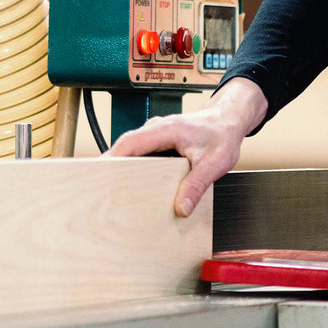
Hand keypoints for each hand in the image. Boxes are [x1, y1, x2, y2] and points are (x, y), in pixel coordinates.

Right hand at [104, 77, 267, 217]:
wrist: (228, 120)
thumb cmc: (221, 135)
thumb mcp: (214, 163)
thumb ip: (197, 185)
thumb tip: (182, 207)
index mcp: (166, 129)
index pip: (131, 142)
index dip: (113, 157)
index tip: (99, 173)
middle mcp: (156, 128)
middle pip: (124, 146)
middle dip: (110, 165)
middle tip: (99, 187)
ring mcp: (155, 133)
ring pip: (130, 149)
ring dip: (120, 166)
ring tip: (111, 189)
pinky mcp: (157, 141)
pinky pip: (139, 152)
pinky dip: (132, 165)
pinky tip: (132, 183)